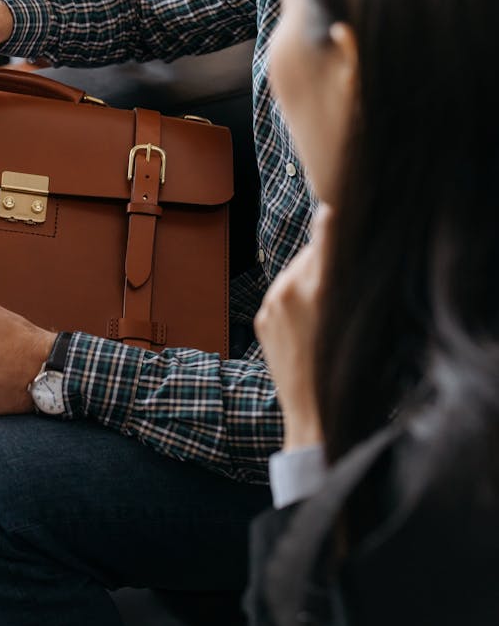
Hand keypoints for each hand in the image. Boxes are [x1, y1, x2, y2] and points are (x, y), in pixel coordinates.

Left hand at [254, 206, 333, 449]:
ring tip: (325, 316)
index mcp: (324, 284)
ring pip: (297, 271)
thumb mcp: (363, 317)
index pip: (329, 225)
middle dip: (329, 257)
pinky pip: (283, 293)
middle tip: (343, 280)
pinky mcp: (261, 317)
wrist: (315, 417)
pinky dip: (296, 301)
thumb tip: (351, 235)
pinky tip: (309, 329)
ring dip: (312, 279)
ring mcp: (273, 302)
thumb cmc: (354, 370)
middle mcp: (293, 287)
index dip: (338, 214)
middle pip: (315, 249)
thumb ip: (354, 275)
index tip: (342, 208)